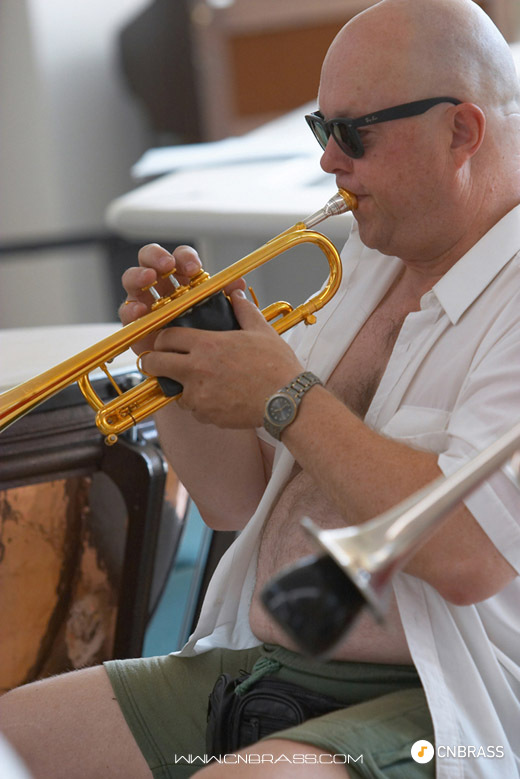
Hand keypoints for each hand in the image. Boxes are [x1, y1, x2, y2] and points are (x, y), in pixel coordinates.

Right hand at [118, 243, 245, 353]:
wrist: (196, 367)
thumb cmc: (207, 337)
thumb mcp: (221, 316)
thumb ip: (229, 298)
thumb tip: (237, 285)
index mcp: (183, 280)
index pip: (181, 258)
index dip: (185, 257)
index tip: (194, 268)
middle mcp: (161, 288)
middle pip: (150, 259)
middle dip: (157, 257)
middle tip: (167, 265)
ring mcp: (146, 303)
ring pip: (133, 279)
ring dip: (139, 275)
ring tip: (148, 277)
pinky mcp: (135, 324)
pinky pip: (127, 312)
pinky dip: (131, 308)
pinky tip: (140, 310)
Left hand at [140, 289, 303, 427]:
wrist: (287, 402)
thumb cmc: (277, 367)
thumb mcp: (262, 331)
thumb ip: (244, 311)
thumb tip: (236, 295)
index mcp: (208, 345)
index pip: (167, 337)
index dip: (163, 338)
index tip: (165, 342)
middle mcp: (197, 370)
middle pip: (156, 364)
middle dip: (154, 362)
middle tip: (159, 362)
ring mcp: (199, 396)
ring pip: (174, 390)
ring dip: (181, 386)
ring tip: (200, 383)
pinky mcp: (206, 415)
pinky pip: (194, 410)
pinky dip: (200, 405)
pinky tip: (218, 398)